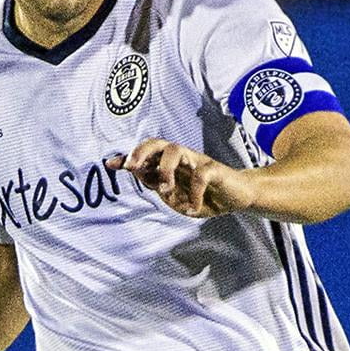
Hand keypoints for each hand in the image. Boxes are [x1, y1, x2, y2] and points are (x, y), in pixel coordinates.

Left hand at [110, 140, 256, 218]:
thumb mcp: (178, 197)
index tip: (110, 164)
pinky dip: (195, 194)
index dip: (128, 157)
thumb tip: (142, 177)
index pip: (147, 154)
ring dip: (165, 169)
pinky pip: (202, 175)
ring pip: (175, 149)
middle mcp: (182, 158)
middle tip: (132, 168)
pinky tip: (193, 207)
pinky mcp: (216, 169)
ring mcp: (198, 161)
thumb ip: (160, 187)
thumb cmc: (207, 196)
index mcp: (171, 165)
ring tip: (165, 191)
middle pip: (158, 142)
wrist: (238, 198)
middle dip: (141, 152)